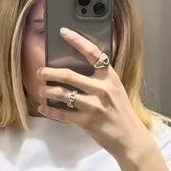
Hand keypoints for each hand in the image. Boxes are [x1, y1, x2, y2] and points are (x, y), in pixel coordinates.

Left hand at [37, 28, 148, 158]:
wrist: (130, 138)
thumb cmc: (122, 112)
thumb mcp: (116, 90)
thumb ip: (101, 79)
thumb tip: (78, 68)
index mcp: (110, 77)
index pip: (93, 53)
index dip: (77, 40)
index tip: (63, 32)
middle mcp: (102, 89)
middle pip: (69, 75)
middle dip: (50, 72)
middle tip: (40, 72)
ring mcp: (94, 106)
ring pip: (63, 94)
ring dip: (47, 91)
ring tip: (40, 90)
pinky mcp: (87, 122)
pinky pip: (63, 114)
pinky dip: (50, 111)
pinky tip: (43, 108)